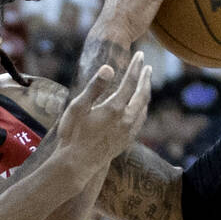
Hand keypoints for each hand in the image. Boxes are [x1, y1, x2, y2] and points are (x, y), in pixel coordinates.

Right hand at [55, 51, 152, 183]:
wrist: (76, 165)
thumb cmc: (72, 134)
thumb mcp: (78, 107)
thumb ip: (95, 87)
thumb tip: (109, 68)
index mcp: (114, 108)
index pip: (130, 82)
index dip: (135, 67)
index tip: (140, 54)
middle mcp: (126, 119)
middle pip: (142, 94)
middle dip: (145, 78)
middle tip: (147, 66)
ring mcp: (128, 132)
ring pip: (143, 108)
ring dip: (145, 94)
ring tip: (145, 85)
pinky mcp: (126, 142)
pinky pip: (140, 121)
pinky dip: (142, 109)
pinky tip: (139, 110)